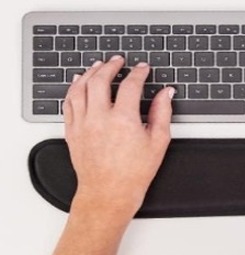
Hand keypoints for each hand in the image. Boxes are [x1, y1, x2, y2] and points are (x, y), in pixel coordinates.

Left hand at [63, 56, 173, 222]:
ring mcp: (82, 124)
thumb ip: (163, 113)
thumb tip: (166, 94)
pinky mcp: (72, 131)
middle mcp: (99, 118)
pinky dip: (73, 89)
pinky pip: (68, 103)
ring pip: (79, 88)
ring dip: (89, 73)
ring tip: (98, 66)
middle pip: (99, 80)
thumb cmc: (134, 173)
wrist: (108, 193)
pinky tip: (78, 83)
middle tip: (118, 60)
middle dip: (110, 66)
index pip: (130, 85)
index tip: (142, 68)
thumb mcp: (158, 142)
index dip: (138, 72)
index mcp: (123, 120)